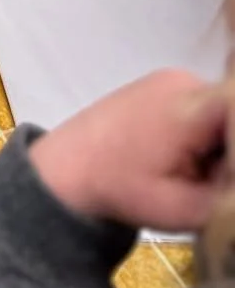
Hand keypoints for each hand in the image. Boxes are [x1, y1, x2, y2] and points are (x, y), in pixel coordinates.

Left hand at [29, 69, 226, 232]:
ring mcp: (172, 78)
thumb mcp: (184, 209)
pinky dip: (205, 135)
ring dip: (222, 145)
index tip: (228, 178)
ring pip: (224, 112)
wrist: (69, 167)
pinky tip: (184, 159)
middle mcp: (184, 81)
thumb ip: (228, 199)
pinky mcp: (164, 85)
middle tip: (211, 181)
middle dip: (233, 152)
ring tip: (195, 173)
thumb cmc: (122, 188)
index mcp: (189, 107)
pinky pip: (205, 108)